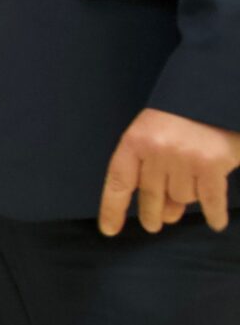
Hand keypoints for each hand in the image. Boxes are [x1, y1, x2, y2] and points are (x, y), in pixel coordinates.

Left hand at [98, 108, 239, 235]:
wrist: (212, 93)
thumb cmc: (179, 115)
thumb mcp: (151, 131)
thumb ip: (148, 165)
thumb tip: (163, 210)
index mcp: (135, 141)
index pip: (118, 182)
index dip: (112, 208)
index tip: (109, 230)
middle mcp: (157, 151)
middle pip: (151, 195)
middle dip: (152, 213)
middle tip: (153, 224)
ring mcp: (185, 159)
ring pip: (183, 197)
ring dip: (187, 199)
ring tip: (190, 191)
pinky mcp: (213, 165)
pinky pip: (211, 200)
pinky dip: (214, 214)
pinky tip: (215, 222)